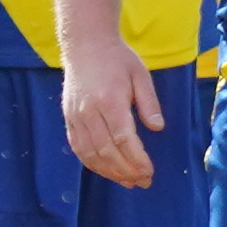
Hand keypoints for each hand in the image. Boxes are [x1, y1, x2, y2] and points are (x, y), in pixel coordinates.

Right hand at [61, 43, 165, 187]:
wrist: (85, 44)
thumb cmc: (117, 58)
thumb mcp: (140, 74)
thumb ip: (149, 103)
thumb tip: (158, 128)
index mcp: (110, 100)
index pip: (124, 139)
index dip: (136, 160)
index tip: (149, 171)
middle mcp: (90, 111)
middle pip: (107, 151)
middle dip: (126, 171)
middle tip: (143, 181)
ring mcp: (76, 116)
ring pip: (90, 154)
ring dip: (109, 172)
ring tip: (128, 181)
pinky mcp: (69, 118)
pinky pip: (78, 147)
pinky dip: (91, 163)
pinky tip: (106, 171)